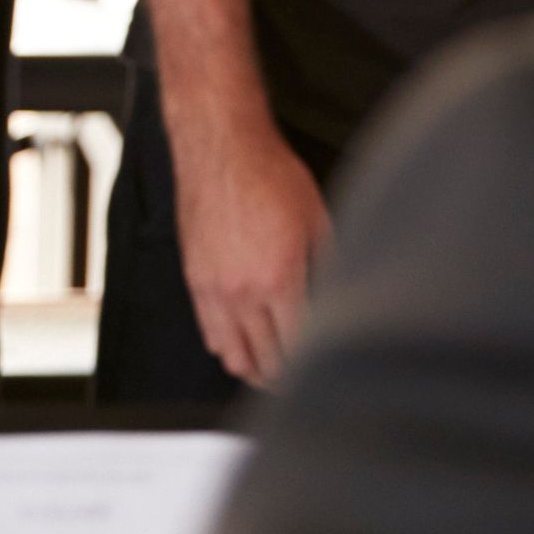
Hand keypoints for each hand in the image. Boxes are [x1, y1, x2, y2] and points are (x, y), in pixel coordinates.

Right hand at [171, 109, 332, 385]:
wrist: (222, 147)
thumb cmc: (272, 176)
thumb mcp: (319, 221)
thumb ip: (328, 269)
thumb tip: (339, 303)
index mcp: (280, 280)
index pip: (298, 348)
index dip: (314, 368)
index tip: (326, 374)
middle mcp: (242, 292)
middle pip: (264, 360)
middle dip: (286, 378)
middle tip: (302, 386)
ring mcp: (213, 288)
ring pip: (231, 354)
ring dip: (253, 370)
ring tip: (271, 376)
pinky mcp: (195, 279)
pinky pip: (208, 331)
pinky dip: (225, 348)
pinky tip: (239, 348)